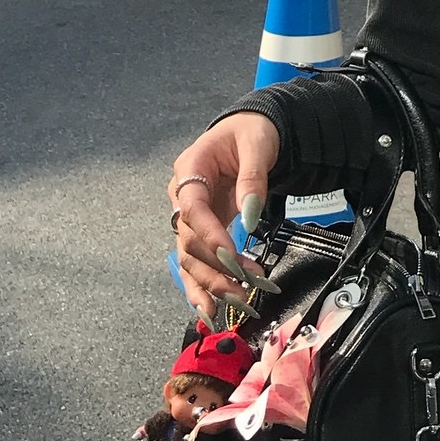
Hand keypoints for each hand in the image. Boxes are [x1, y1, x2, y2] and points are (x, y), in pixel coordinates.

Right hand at [168, 113, 278, 322]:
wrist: (250, 130)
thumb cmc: (252, 131)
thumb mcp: (257, 144)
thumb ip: (253, 178)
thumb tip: (251, 216)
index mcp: (190, 169)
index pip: (193, 209)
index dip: (210, 236)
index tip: (233, 257)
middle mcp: (182, 195)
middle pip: (189, 241)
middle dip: (215, 268)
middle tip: (243, 288)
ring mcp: (189, 215)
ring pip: (190, 258)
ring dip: (211, 283)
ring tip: (235, 303)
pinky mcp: (201, 230)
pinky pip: (195, 262)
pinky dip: (201, 287)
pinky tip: (208, 310)